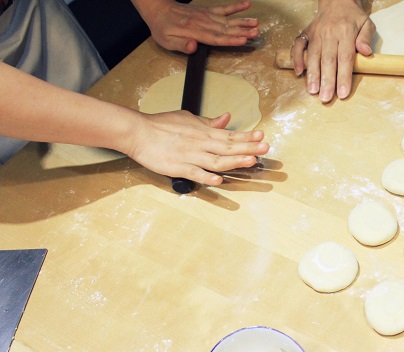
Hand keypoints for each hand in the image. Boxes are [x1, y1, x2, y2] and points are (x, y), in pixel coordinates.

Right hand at [126, 111, 269, 185]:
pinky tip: (218, 180)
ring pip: (216, 160)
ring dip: (234, 161)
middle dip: (248, 148)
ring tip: (250, 161)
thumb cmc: (161, 125)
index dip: (247, 137)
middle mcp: (201, 143)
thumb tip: (226, 118)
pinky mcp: (178, 167)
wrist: (138, 132)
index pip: (230, 135)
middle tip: (265, 148)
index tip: (262, 137)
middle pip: (228, 147)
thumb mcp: (188, 118)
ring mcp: (190, 156)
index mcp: (204, 132)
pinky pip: (195, 173)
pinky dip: (207, 177)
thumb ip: (209, 122)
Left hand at [134, 0, 258, 53]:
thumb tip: (194, 47)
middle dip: (242, 31)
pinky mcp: (207, 10)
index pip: (216, 37)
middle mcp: (203, 22)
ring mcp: (206, 15)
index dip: (230, 39)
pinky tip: (246, 5)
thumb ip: (181, 45)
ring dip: (243, 21)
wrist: (159, 9)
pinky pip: (224, 8)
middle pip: (226, 28)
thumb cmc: (163, 27)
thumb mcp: (166, 41)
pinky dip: (235, 7)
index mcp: (194, 31)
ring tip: (256, 23)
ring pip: (228, 19)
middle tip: (256, 33)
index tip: (243, 40)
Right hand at [290, 0, 373, 102]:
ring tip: (313, 91)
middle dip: (327, 81)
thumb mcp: (367, 23)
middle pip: (328, 60)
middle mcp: (329, 33)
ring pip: (313, 56)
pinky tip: (298, 72)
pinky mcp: (306, 33)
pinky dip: (296, 59)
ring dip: (312, 74)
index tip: (342, 93)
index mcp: (345, 32)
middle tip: (326, 98)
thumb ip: (366, 37)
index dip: (344, 77)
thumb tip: (365, 52)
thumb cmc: (353, 16)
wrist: (337, 0)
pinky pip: (298, 46)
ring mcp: (316, 34)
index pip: (345, 58)